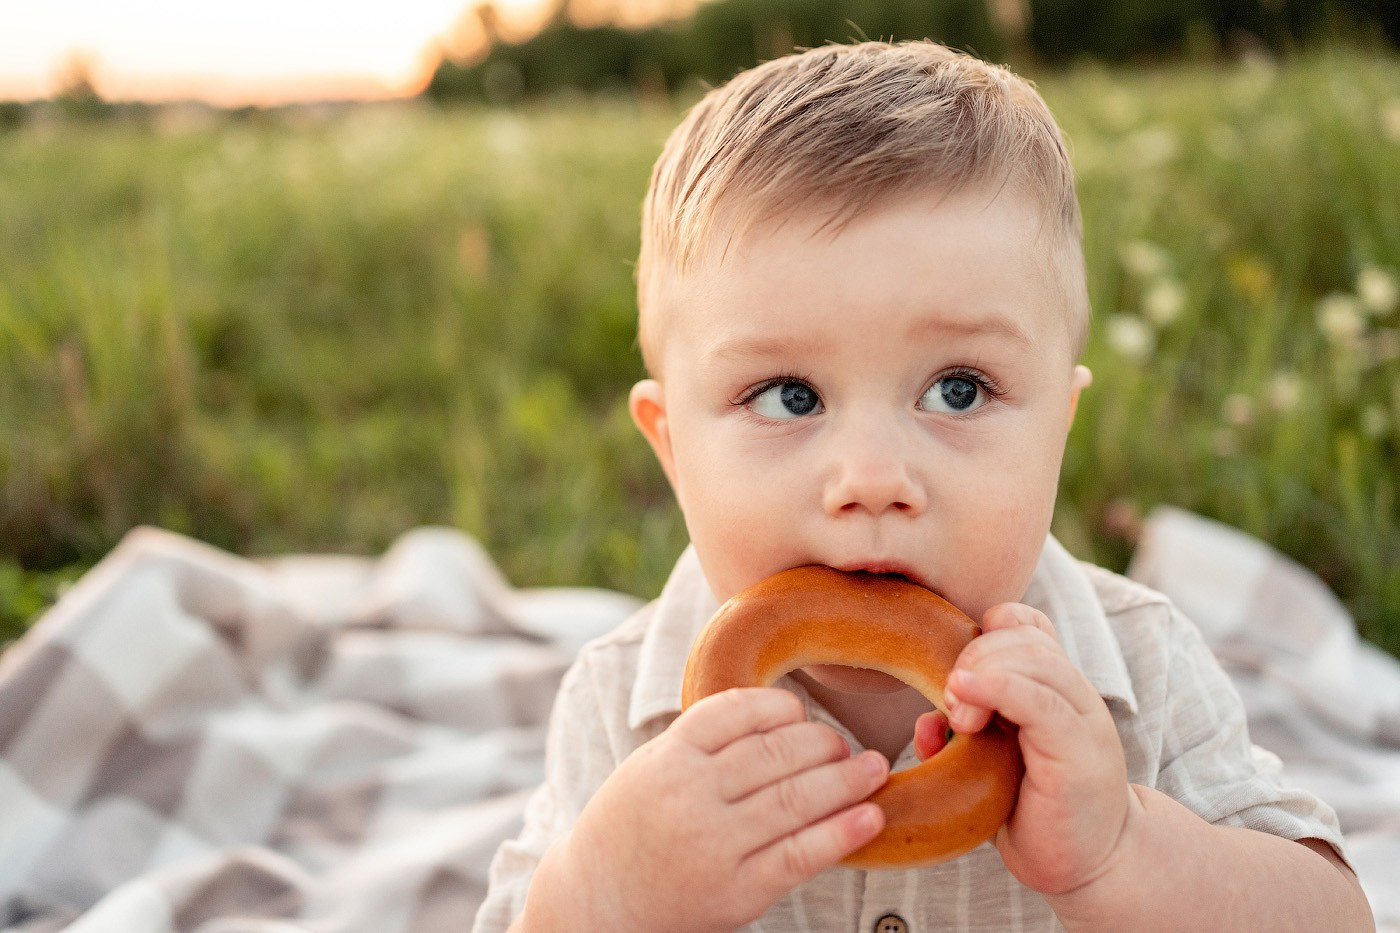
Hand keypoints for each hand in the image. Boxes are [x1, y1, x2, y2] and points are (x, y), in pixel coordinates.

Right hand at [533, 687, 888, 931]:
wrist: (597, 904)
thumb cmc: (632, 829)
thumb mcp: (650, 768)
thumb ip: (703, 742)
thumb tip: (784, 714)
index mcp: (668, 757)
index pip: (737, 712)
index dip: (779, 708)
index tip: (800, 713)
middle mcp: (690, 796)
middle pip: (776, 753)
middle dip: (823, 742)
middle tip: (844, 745)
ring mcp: (714, 845)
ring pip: (796, 799)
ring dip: (846, 780)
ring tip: (872, 768)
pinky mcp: (737, 891)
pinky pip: (800, 854)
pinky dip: (842, 832)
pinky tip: (870, 817)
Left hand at [915, 603, 1131, 894]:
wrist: (1094, 867)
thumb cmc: (1035, 814)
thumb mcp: (990, 765)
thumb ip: (963, 737)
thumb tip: (925, 726)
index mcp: (1053, 688)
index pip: (1026, 624)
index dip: (987, 630)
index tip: (957, 669)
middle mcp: (1073, 695)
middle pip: (1023, 635)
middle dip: (974, 652)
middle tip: (949, 696)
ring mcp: (1082, 720)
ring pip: (1034, 658)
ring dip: (982, 670)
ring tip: (957, 708)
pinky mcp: (1079, 752)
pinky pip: (1040, 701)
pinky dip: (999, 687)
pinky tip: (967, 695)